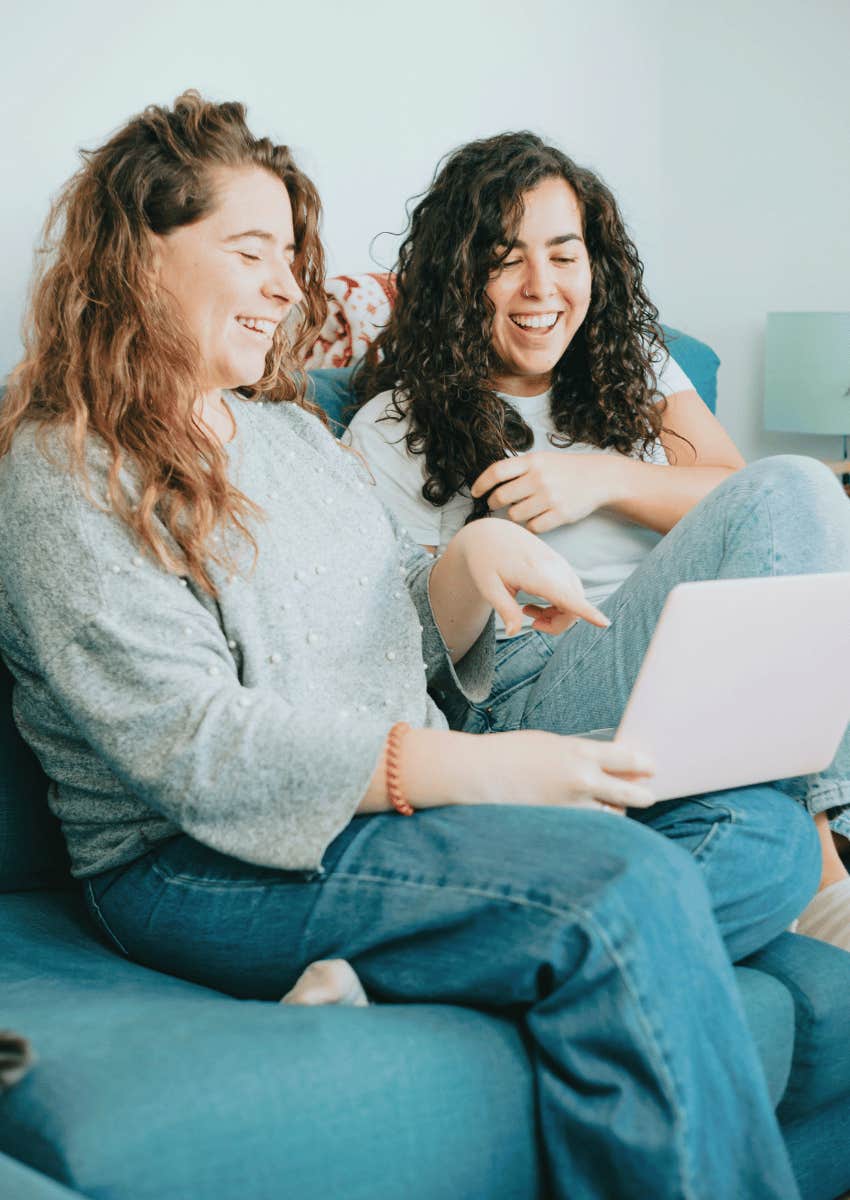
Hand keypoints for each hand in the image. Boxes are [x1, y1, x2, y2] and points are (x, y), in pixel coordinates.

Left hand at [454, 518, 607, 636]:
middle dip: (558, 624)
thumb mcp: (487, 586)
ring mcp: (559, 565)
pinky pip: (570, 591)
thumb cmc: (485, 559)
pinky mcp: (560, 565)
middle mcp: (553, 567)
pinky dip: (559, 605)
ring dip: (558, 614)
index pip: (566, 595)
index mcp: (534, 572)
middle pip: (573, 605)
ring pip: (575, 599)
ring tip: (528, 611)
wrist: (490, 533)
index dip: (586, 611)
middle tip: (531, 623)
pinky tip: (535, 604)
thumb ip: (504, 609)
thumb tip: (513, 633)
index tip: (604, 623)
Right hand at [470, 729, 655, 811]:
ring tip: (616, 809)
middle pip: (627, 792)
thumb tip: (605, 763)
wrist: (476, 773)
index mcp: (578, 752)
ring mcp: (571, 807)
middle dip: (641, 794)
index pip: (626, 758)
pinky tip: (593, 824)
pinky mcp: (559, 827)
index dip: (643, 764)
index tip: (651, 767)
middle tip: (649, 795)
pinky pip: (588, 829)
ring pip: (610, 815)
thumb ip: (578, 754)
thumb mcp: (549, 744)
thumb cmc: (509, 754)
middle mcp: (580, 780)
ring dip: (615, 812)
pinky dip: (593, 826)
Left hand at [471, 451, 622, 531]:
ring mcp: (550, 497)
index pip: (496, 472)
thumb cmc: (564, 469)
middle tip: (496, 504)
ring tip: (523, 509)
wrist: (599, 478)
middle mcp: (539, 478)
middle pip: (501, 496)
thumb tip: (489, 483)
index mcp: (533, 461)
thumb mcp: (542, 459)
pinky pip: (532, 527)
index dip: (481, 484)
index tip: (475, 493)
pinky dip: (530, 525)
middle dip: (494, 503)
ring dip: (514, 515)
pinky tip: (536, 518)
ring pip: (515, 515)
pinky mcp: (560, 514)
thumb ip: (518, 468)